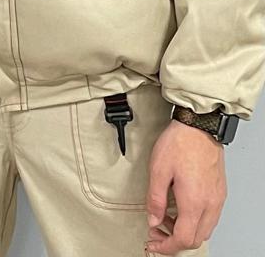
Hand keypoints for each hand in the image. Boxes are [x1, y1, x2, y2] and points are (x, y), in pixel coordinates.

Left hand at [145, 120, 226, 253]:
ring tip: (165, 219)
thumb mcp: (158, 171)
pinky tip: (180, 210)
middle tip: (155, 232)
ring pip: (204, 230)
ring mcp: (217, 199)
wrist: (199, 128)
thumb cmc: (179, 144)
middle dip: (174, 241)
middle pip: (195, 239)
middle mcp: (210, 204)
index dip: (166, 246)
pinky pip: (209, 218)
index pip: (184, 239)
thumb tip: (153, 220)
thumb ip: (155, 200)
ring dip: (185, 232)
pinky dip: (194, 221)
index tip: (153, 244)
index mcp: (194, 202)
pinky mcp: (219, 192)